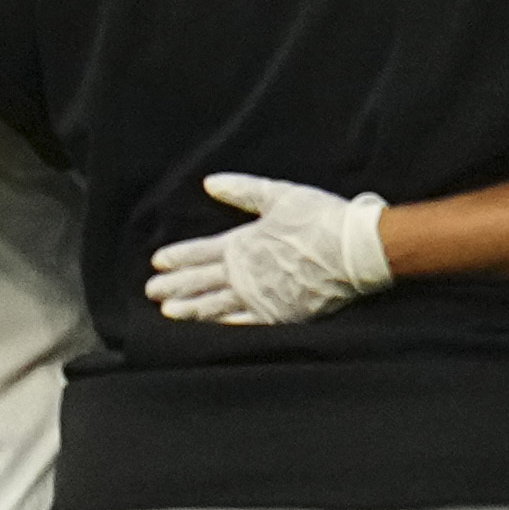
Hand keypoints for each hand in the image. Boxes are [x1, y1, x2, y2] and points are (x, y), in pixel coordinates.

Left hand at [146, 173, 392, 326]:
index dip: (177, 257)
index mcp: (242, 243)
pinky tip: (212, 326)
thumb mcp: (281, 196)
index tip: (157, 262)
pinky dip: (225, 324)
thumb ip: (243, 191)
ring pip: (216, 305)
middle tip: (151, 291)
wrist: (357, 251)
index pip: (200, 252)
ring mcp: (261, 297)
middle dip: (175, 285)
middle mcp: (245, 274)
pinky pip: (245, 323)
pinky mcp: (280, 314)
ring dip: (191, 308)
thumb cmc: (321, 219)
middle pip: (201, 281)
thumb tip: (210, 183)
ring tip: (169, 312)